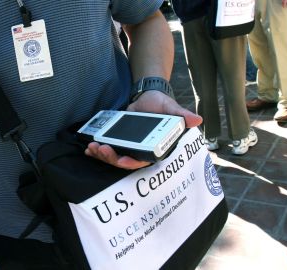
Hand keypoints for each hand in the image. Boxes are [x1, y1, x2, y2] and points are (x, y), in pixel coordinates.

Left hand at [85, 91, 202, 169]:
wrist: (147, 97)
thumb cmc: (161, 104)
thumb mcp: (171, 108)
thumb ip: (182, 115)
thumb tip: (197, 120)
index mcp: (153, 147)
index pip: (142, 160)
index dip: (131, 163)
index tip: (121, 159)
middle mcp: (140, 150)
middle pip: (123, 161)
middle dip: (111, 158)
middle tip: (100, 149)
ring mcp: (128, 146)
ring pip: (114, 157)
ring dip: (102, 155)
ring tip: (92, 148)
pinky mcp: (118, 140)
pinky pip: (108, 148)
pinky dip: (98, 150)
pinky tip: (89, 148)